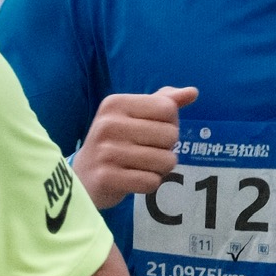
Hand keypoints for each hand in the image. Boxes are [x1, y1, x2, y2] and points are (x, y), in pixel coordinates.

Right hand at [74, 85, 198, 209]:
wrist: (82, 178)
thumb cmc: (115, 142)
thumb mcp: (133, 116)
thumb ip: (163, 102)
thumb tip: (193, 92)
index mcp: (115, 103)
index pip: (168, 108)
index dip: (170, 123)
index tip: (152, 131)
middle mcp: (108, 124)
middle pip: (170, 135)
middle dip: (166, 148)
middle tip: (145, 152)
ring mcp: (106, 152)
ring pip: (165, 161)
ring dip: (160, 168)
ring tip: (140, 166)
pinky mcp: (107, 178)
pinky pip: (152, 182)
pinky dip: (149, 183)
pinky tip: (133, 179)